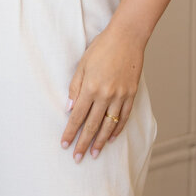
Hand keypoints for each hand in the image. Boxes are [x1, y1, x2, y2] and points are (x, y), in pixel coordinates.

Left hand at [61, 26, 143, 161]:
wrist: (127, 38)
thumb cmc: (101, 48)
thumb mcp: (82, 64)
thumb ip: (75, 87)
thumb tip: (69, 108)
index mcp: (90, 87)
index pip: (77, 115)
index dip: (70, 131)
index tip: (64, 144)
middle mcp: (106, 95)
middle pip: (92, 125)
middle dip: (84, 143)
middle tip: (77, 157)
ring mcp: (120, 96)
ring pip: (109, 125)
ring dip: (101, 141)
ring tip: (94, 154)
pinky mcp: (131, 95)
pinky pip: (123, 117)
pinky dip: (117, 129)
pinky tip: (111, 138)